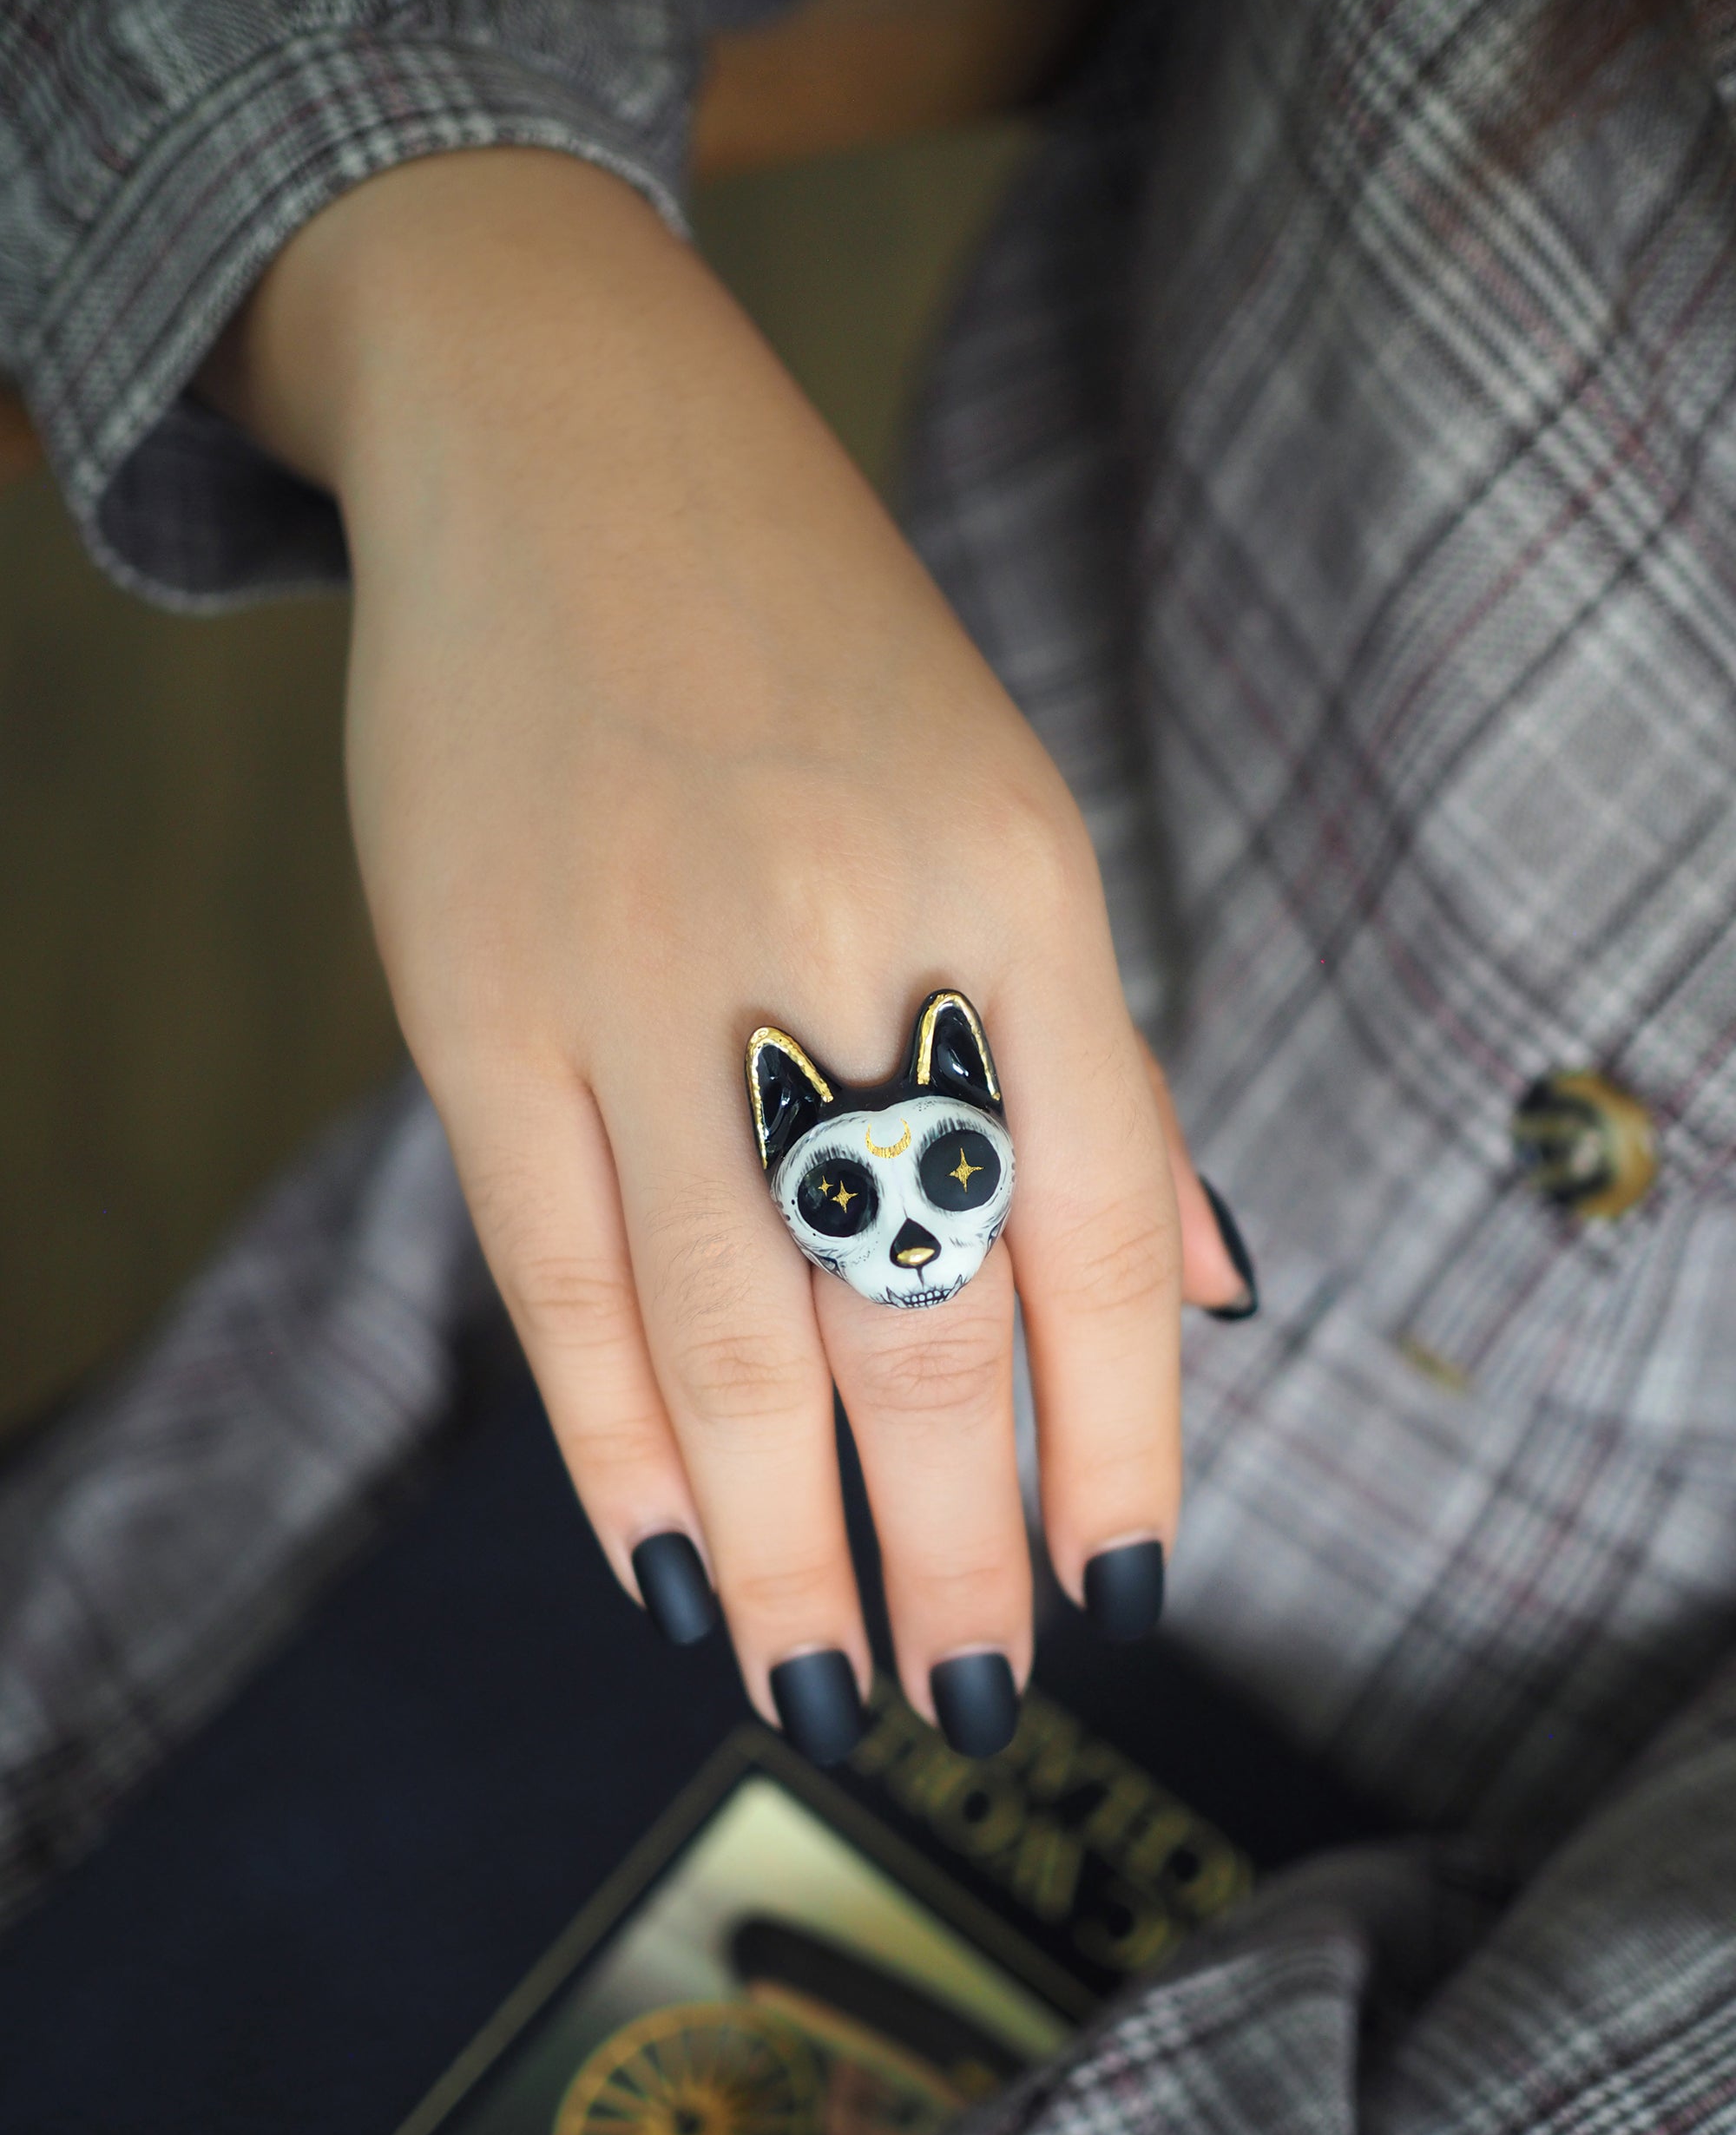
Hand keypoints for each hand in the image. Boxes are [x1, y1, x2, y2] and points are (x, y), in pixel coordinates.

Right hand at [201, 150, 1251, 1757]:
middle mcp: (839, 930)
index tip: (1123, 1590)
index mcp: (1016, 876)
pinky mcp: (469, 993)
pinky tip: (660, 1561)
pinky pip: (552, 1269)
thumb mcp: (1000, 802)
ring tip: (819, 1686)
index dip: (1121, 1437)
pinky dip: (610, 1441)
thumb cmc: (814, 651)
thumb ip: (1093, 1054)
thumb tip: (1209, 1294)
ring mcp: (635, 967)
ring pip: (725, 1336)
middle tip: (972, 1693)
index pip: (1101, 1226)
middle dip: (952, 1544)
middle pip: (916, 1315)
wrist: (559, 442)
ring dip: (779, 1546)